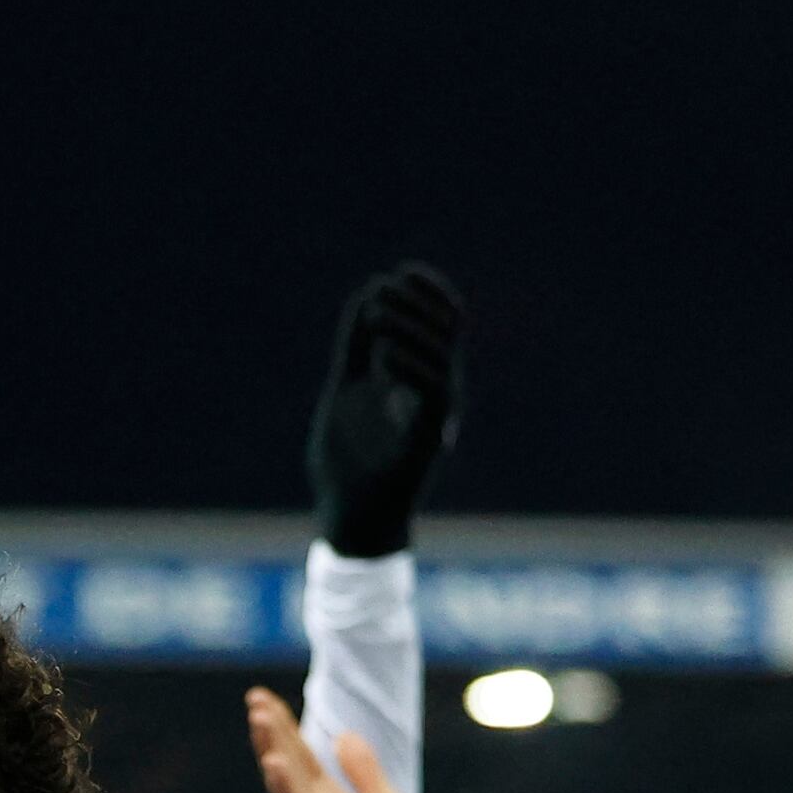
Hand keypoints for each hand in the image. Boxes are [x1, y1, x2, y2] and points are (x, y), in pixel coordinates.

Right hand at [244, 685, 436, 792]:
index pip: (301, 759)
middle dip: (275, 738)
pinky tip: (284, 779)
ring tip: (265, 733)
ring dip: (279, 766)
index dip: (284, 729)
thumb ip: (363, 773)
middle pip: (292, 772)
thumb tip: (342, 734)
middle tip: (256, 702)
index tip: (262, 698)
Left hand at [307, 263, 465, 559]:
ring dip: (408, 330)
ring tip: (376, 315)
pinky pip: (432, 393)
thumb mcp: (346, 390)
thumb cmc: (347, 464)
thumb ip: (356, 348)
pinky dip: (407, 367)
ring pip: (441, 358)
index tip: (402, 272)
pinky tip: (380, 354)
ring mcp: (437, 418)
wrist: (349, 519)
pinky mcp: (429, 441)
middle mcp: (439, 397)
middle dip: (418, 304)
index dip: (429, 295)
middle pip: (447, 334)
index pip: (444, 326)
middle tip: (384, 288)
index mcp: (423, 382)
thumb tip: (368, 296)